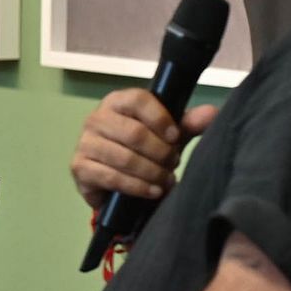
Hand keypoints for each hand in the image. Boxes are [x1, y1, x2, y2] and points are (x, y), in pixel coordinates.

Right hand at [69, 89, 218, 209]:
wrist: (116, 184)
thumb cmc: (144, 151)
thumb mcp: (168, 136)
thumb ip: (188, 124)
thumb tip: (212, 113)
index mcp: (117, 102)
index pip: (138, 100)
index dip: (160, 118)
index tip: (176, 137)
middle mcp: (96, 118)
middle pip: (134, 133)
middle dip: (160, 152)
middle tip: (173, 163)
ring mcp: (85, 143)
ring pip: (124, 157)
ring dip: (151, 172)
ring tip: (165, 179)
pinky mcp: (79, 167)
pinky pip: (112, 177)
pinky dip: (137, 186)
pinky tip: (152, 191)